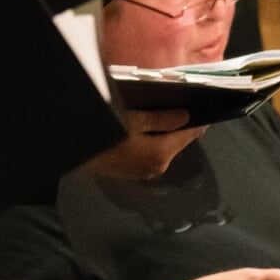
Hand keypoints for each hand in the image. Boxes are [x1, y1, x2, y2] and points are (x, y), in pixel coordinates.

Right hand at [81, 108, 205, 179]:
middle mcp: (156, 168)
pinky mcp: (131, 173)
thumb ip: (162, 119)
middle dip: (179, 127)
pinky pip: (149, 155)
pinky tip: (142, 130)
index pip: (189, 136)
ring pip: (163, 149)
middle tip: (180, 106)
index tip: (205, 109)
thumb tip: (186, 117)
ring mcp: (143, 173)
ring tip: (161, 115)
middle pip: (176, 143)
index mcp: (161, 154)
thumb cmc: (104, 135)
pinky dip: (151, 143)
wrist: (74, 150)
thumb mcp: (133, 120)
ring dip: (164, 135)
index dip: (198, 122)